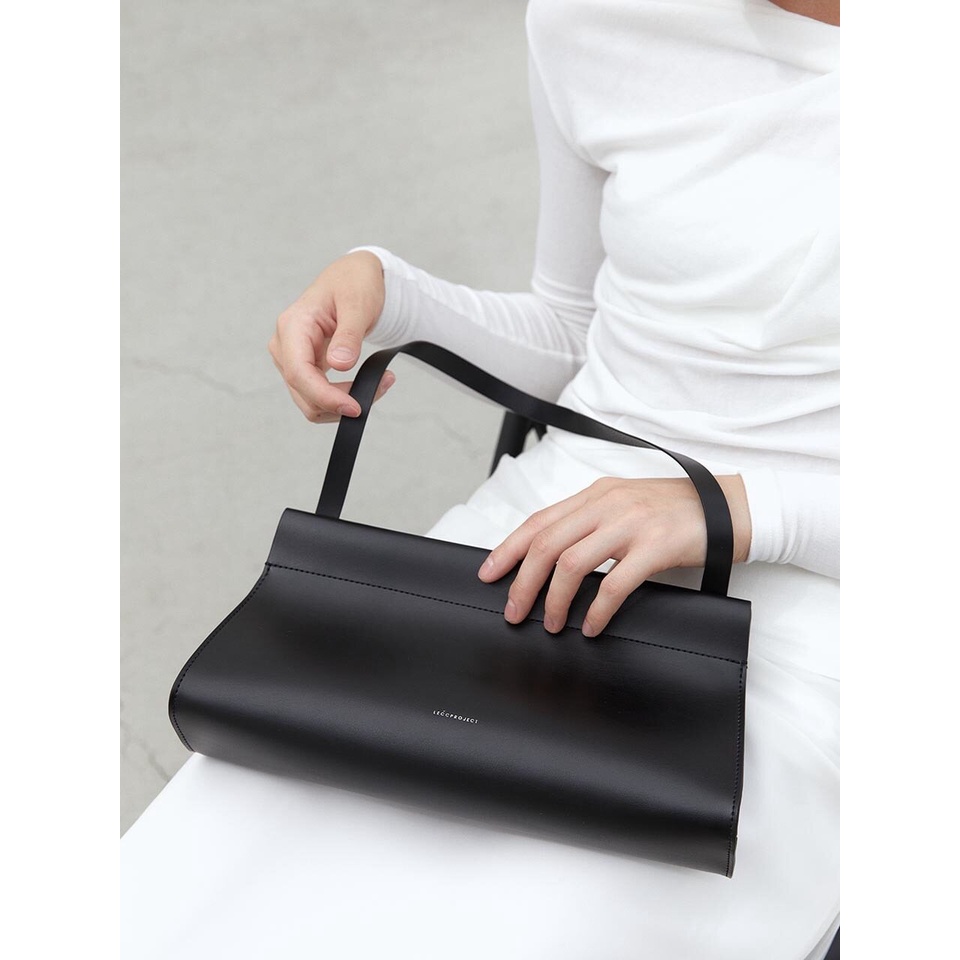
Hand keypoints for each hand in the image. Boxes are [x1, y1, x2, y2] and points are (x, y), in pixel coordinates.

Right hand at [269, 251, 395, 421]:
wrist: (353, 278)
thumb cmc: (354, 283)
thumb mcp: (357, 304)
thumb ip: (348, 335)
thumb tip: (339, 365)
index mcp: (293, 325)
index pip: (299, 373)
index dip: (325, 396)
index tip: (355, 407)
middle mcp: (285, 345)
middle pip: (303, 393)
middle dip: (339, 403)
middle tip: (381, 387)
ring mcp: (292, 359)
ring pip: (310, 401)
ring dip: (342, 404)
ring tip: (380, 383)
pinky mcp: (304, 367)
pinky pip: (318, 396)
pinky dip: (342, 398)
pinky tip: (368, 385)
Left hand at [476, 475, 750, 636]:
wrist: (730, 509)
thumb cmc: (676, 510)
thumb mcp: (625, 504)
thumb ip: (591, 522)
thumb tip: (553, 555)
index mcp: (596, 494)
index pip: (539, 521)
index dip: (508, 548)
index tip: (489, 573)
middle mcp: (607, 505)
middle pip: (547, 544)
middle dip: (522, 581)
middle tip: (513, 611)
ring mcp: (631, 524)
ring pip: (572, 563)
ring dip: (553, 599)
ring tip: (549, 623)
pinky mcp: (655, 547)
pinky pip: (614, 583)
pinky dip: (596, 609)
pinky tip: (590, 626)